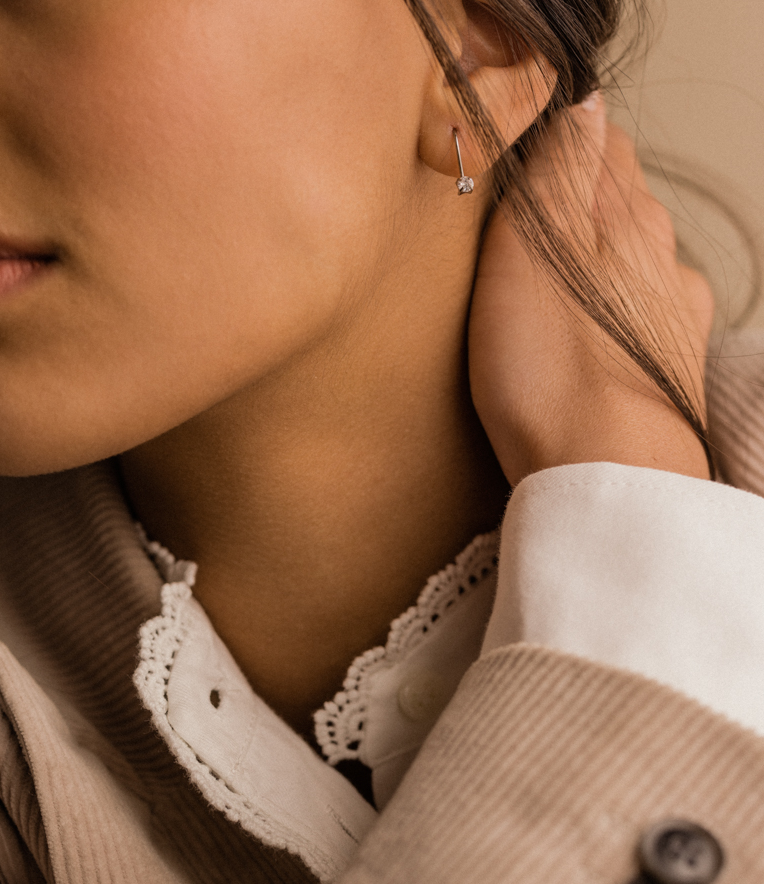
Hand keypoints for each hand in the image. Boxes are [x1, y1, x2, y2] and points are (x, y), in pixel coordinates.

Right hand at [468, 94, 713, 486]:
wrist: (605, 471)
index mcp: (623, 215)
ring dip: (597, 258)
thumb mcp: (531, 251)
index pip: (598, 143)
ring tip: (551, 281)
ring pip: (633, 258)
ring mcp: (672, 311)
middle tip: (523, 222)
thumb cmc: (552, 367)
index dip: (557, 145)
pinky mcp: (670, 363)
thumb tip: (583, 105)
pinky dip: (616, 308)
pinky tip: (595, 330)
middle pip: (620, 200)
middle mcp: (660, 255)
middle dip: (577, 200)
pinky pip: (643, 312)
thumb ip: (558, 173)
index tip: (518, 163)